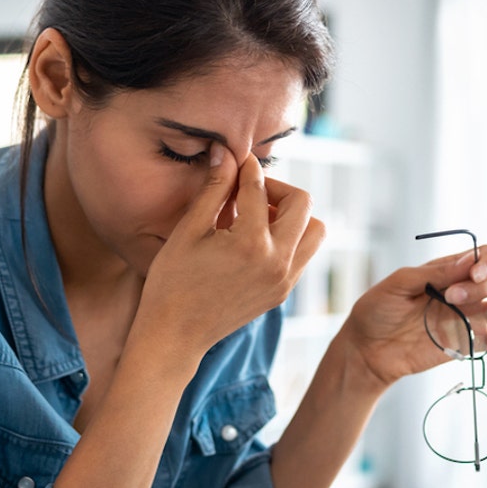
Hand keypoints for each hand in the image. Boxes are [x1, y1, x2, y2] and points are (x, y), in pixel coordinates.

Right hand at [136, 144, 325, 359]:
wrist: (174, 336)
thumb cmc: (172, 282)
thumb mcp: (189, 230)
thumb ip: (214, 189)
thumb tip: (226, 152)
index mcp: (251, 243)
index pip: (259, 188)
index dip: (245, 168)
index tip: (236, 160)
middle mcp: (277, 262)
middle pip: (303, 204)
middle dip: (277, 189)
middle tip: (248, 191)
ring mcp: (284, 280)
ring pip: (314, 230)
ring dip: (292, 215)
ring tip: (257, 217)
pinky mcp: (283, 292)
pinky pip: (303, 254)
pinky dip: (288, 238)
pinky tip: (255, 239)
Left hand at [337, 246, 486, 388]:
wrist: (367, 350)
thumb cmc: (377, 311)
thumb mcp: (398, 284)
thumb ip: (434, 273)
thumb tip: (468, 262)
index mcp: (449, 270)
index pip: (486, 256)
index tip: (472, 273)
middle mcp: (466, 291)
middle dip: (486, 284)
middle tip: (453, 297)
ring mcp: (470, 318)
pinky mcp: (470, 344)